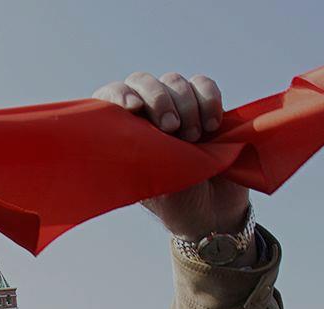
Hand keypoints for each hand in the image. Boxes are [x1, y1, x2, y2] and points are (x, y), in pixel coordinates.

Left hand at [92, 72, 251, 256]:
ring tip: (194, 138)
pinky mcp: (205, 106)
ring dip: (186, 105)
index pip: (109, 96)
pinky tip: (213, 125)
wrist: (211, 211)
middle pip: (142, 81)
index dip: (118, 94)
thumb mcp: (149, 182)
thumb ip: (138, 158)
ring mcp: (176, 106)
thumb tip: (127, 139)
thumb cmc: (173, 200)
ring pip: (174, 81)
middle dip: (158, 99)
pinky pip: (204, 85)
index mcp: (124, 131)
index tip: (133, 108)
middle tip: (171, 128)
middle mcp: (147, 113)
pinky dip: (209, 99)